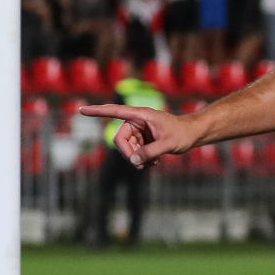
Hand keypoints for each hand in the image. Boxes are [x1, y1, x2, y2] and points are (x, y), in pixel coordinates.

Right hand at [79, 105, 196, 167]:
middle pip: (120, 139)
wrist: (192, 135)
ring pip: (126, 148)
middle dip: (128, 154)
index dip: (97, 111)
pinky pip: (133, 152)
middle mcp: (137, 121)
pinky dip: (141, 159)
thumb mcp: (168, 144)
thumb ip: (150, 152)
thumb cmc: (182, 134)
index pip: (115, 112)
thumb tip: (133, 161)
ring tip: (152, 164)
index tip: (81, 110)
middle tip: (141, 165)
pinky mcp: (142, 139)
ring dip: (136, 159)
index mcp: (141, 115)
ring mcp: (139, 131)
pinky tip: (154, 162)